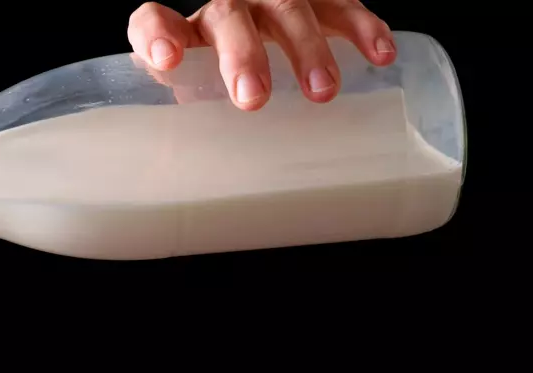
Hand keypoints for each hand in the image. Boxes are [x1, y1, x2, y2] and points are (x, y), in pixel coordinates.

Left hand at [128, 0, 395, 109]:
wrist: (258, 52)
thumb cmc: (225, 88)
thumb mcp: (201, 108)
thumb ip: (190, 135)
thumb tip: (177, 194)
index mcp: (186, 36)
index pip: (152, 20)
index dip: (155, 35)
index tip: (166, 59)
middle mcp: (226, 10)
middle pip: (229, 17)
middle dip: (243, 55)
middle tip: (253, 98)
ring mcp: (273, 1)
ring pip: (290, 8)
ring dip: (307, 48)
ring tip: (322, 92)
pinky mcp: (320, 3)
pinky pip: (343, 7)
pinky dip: (363, 28)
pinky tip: (379, 55)